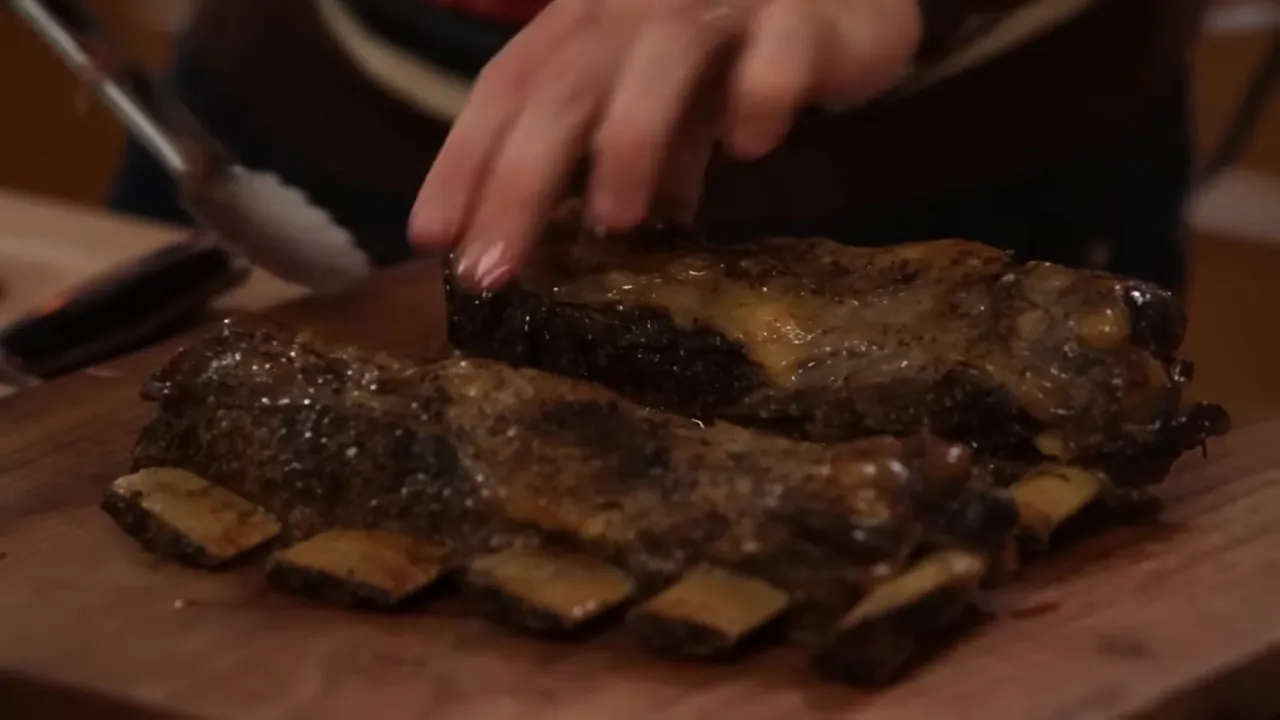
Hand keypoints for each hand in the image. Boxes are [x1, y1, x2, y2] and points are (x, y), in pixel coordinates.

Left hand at [410, 0, 923, 289]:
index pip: (511, 86)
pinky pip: (777, 50)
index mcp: (590, 21)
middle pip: (563, 87)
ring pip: (659, 62)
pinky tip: (748, 149)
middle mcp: (638, 4)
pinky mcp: (801, 11)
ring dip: (629, 142)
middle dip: (519, 181)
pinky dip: (759, 93)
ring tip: (612, 224)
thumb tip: (591, 239)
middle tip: (491, 269)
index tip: (431, 237)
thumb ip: (627, 159)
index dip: (465, 158)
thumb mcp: (664, 100)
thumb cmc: (739, 40)